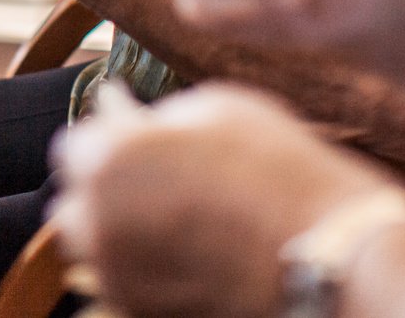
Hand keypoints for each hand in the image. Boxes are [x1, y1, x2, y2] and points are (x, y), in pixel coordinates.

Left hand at [51, 85, 404, 317]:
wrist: (330, 257)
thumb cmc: (280, 171)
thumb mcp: (218, 109)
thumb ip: (155, 111)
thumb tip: (118, 107)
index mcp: (108, 159)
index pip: (73, 145)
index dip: (106, 136)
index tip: (133, 133)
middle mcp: (97, 222)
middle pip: (73, 200)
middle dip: (102, 185)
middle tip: (153, 174)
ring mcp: (117, 275)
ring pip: (91, 245)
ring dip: (113, 225)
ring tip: (169, 214)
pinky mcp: (139, 310)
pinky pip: (120, 278)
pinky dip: (138, 261)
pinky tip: (184, 247)